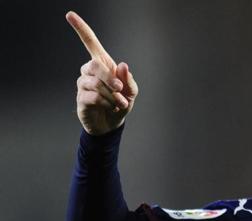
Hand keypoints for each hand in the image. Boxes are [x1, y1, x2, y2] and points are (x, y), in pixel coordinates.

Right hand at [66, 11, 138, 135]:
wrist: (112, 124)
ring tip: (119, 103)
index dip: (81, 28)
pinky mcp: (81, 98)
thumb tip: (122, 66)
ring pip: (95, 83)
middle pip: (94, 65)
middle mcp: (89, 71)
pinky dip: (107, 102)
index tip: (70, 14)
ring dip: (111, 95)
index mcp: (103, 64)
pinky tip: (112, 107)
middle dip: (109, 78)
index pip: (90, 42)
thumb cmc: (121, 103)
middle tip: (120, 89)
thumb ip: (129, 80)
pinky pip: (93, 97)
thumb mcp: (131, 92)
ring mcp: (83, 84)